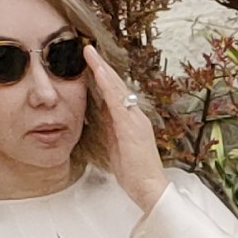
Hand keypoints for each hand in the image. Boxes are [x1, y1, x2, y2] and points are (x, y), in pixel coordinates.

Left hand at [97, 65, 169, 211]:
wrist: (149, 188)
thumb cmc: (134, 173)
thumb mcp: (116, 146)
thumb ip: (109, 128)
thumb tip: (99, 114)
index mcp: (130, 121)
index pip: (115, 94)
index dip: (103, 77)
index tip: (91, 62)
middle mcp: (135, 116)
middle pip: (116, 85)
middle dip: (102, 66)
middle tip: (88, 48)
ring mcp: (135, 119)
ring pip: (117, 88)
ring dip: (103, 69)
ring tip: (90, 53)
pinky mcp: (131, 126)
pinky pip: (117, 101)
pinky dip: (107, 85)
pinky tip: (98, 72)